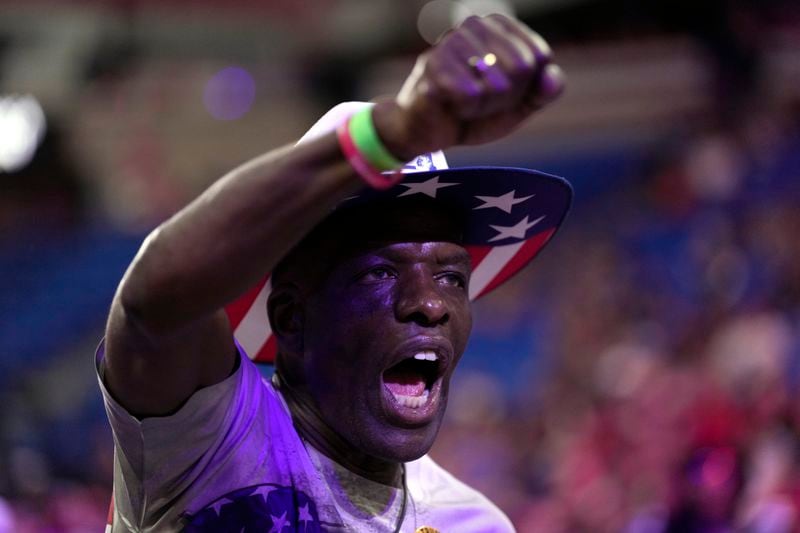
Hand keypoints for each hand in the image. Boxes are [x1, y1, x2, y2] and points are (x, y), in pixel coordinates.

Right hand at [373, 14, 564, 160]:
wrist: (425, 133)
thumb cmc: (472, 113)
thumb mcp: (516, 106)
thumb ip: (542, 92)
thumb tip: (552, 75)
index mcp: (497, 25)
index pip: (539, 57)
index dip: (525, 88)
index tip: (501, 93)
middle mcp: (473, 25)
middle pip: (521, 68)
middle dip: (506, 98)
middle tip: (481, 102)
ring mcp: (450, 43)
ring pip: (498, 84)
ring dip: (484, 107)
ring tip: (464, 104)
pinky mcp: (432, 67)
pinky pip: (472, 96)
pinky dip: (466, 111)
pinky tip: (450, 107)